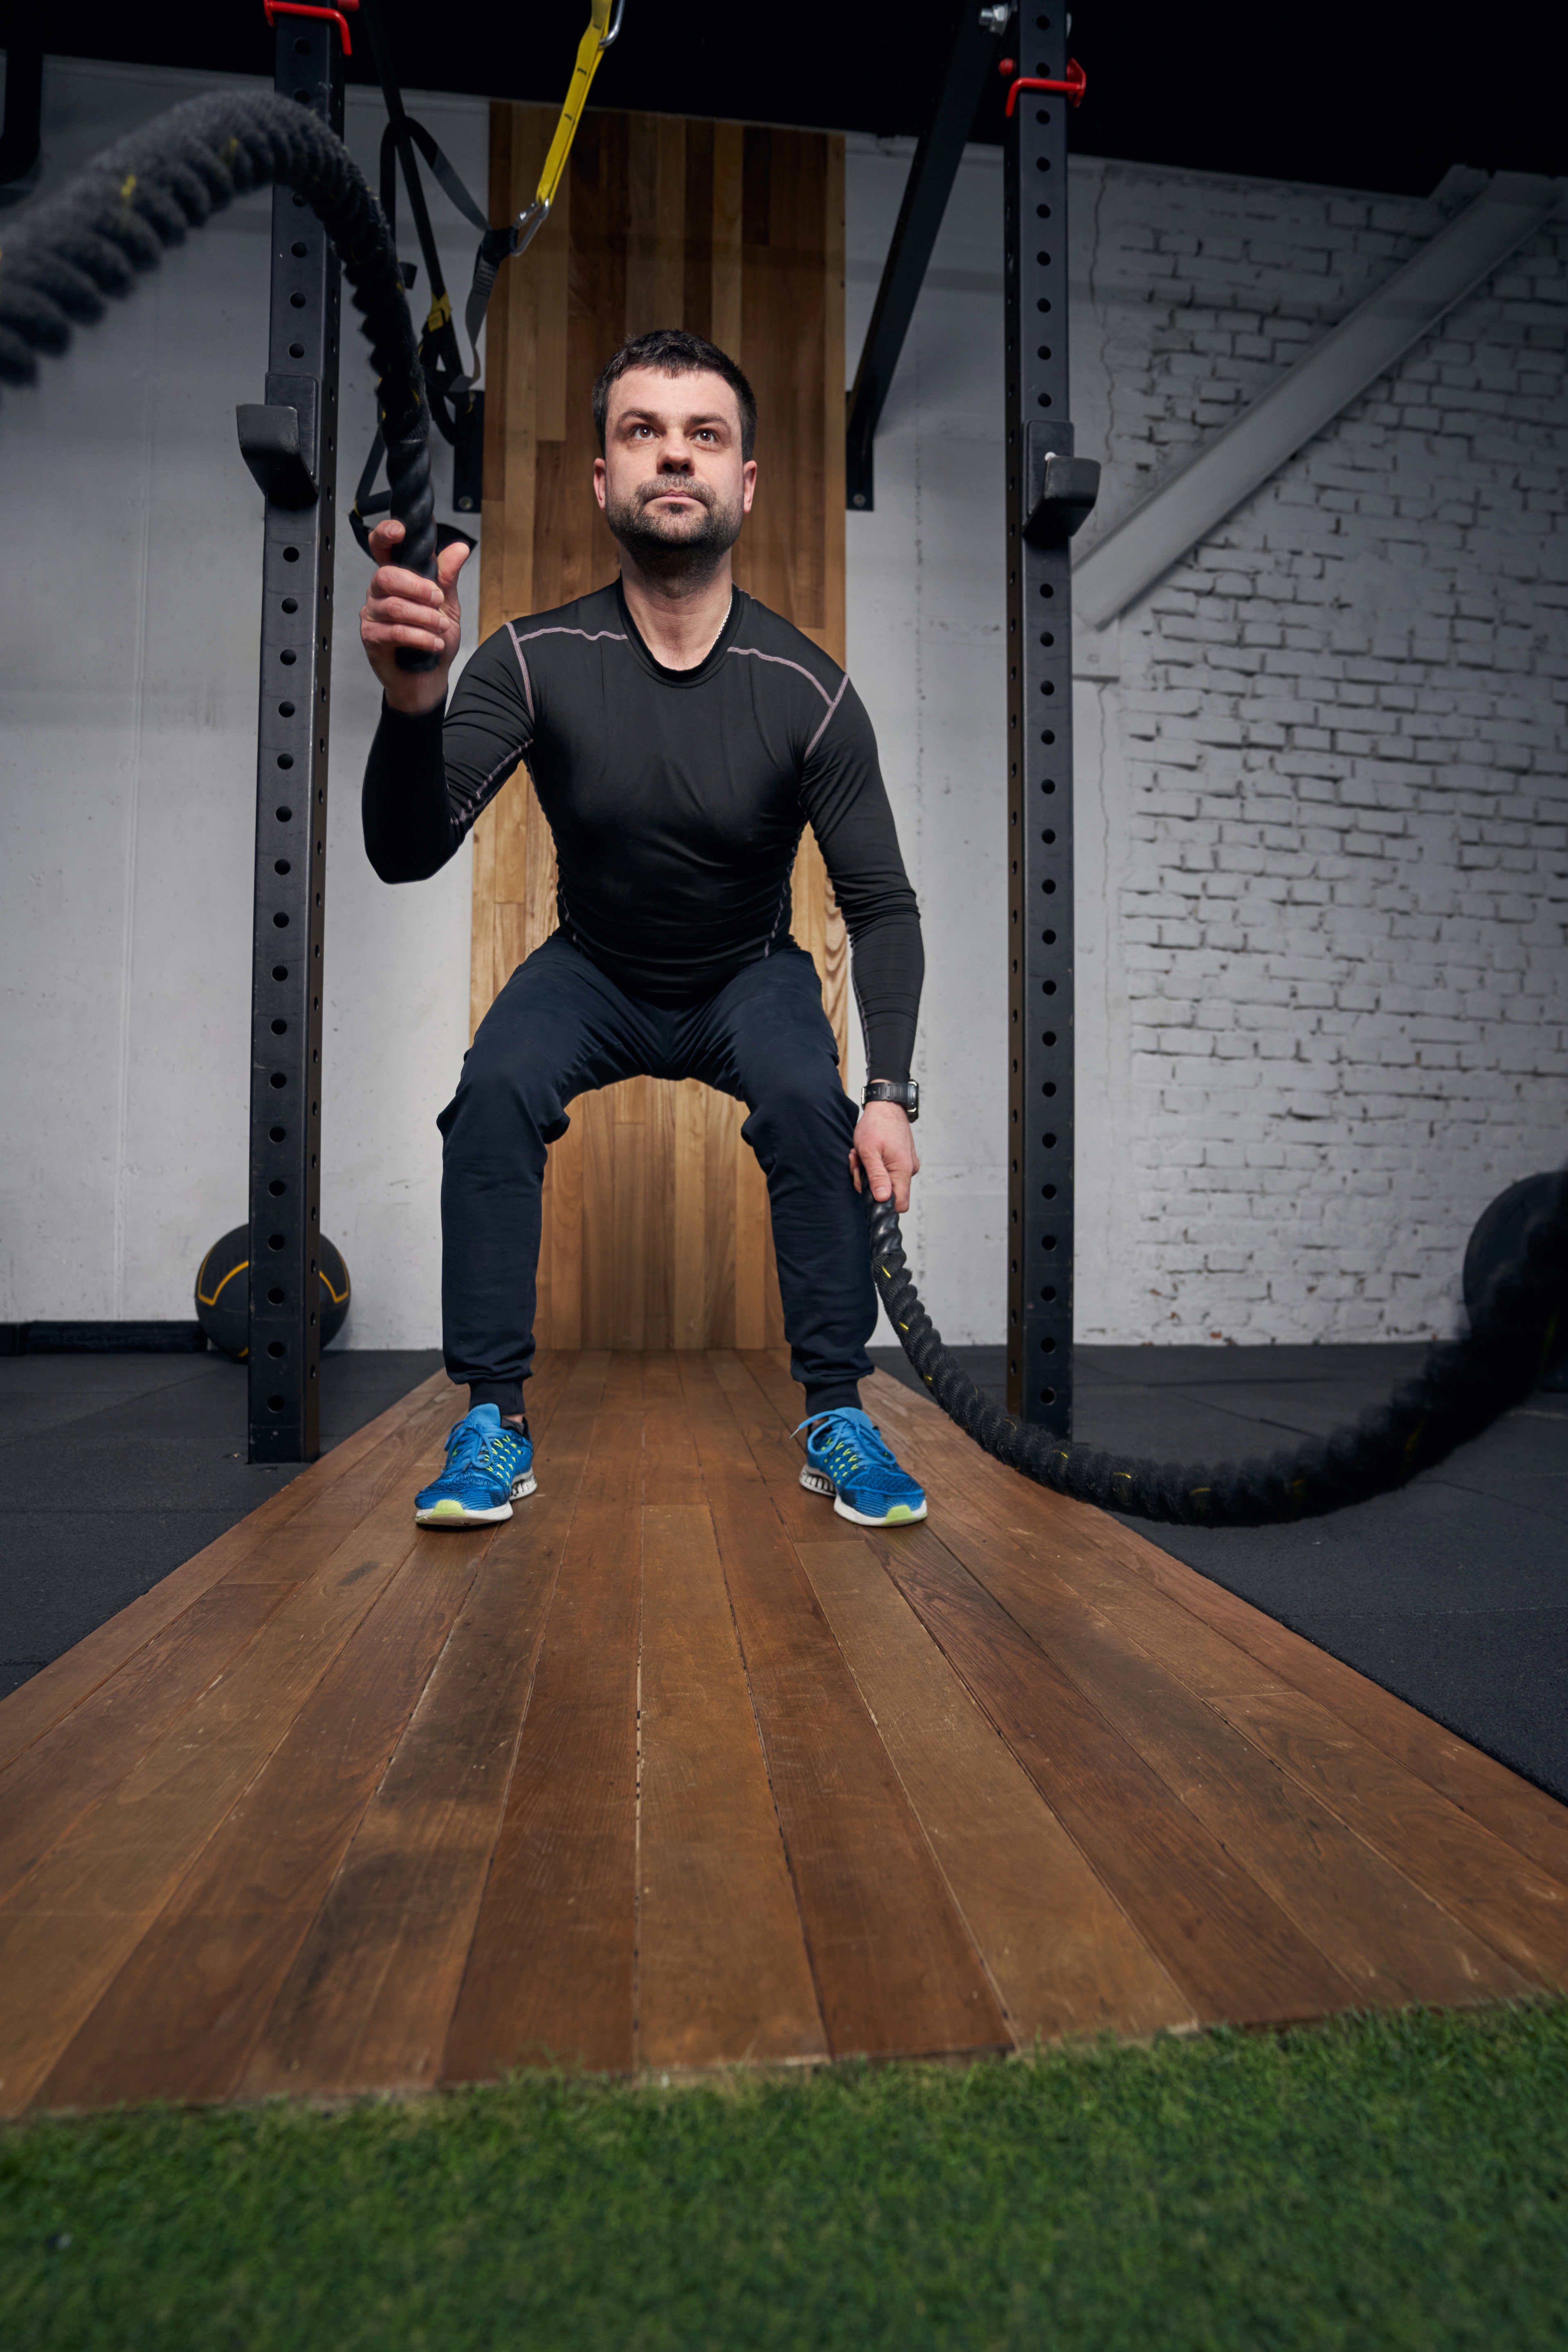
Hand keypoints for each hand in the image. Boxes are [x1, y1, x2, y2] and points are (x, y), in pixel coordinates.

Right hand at [360, 518, 470, 714]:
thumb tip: (460, 548)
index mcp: (396, 578)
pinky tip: (434, 643)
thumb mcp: (447, 605)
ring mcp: (372, 615)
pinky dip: (421, 637)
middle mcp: (379, 593)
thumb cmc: (434, 639)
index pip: (381, 548)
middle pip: (386, 576)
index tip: (400, 530)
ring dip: (425, 617)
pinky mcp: (371, 638)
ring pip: (394, 606)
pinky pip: (395, 632)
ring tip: (442, 628)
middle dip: (418, 587)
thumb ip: (448, 577)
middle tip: (438, 600)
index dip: (385, 534)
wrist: (428, 678)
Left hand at [850, 1099, 919, 1213]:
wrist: (886, 1105)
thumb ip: (876, 1177)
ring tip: (861, 1154)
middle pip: (889, 1192)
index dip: (882, 1203)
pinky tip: (868, 1153)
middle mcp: (909, 1170)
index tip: (867, 1190)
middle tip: (858, 1164)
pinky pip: (888, 1170)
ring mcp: (907, 1164)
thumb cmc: (876, 1125)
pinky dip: (876, 1164)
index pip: (900, 1204)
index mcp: (903, 1171)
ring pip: (886, 1180)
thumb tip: (882, 1199)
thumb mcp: (869, 1152)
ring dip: (869, 1171)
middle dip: (869, 1183)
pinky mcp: (903, 1159)